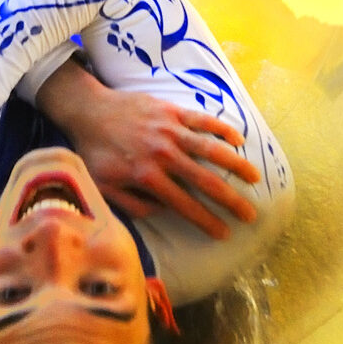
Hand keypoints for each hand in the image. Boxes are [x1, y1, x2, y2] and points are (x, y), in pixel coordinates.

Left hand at [39, 65, 260, 239]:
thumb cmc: (94, 152)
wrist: (87, 110)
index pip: (184, 205)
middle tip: (250, 214)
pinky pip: (203, 120)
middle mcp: (163, 153)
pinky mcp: (172, 110)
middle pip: (205, 180)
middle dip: (230, 200)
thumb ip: (132, 204)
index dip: (206, 221)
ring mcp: (170, 130)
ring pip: (211, 148)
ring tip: (255, 178)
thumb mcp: (103, 187)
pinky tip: (239, 140)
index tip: (224, 233)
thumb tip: (162, 212)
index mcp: (147, 175)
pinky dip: (222, 129)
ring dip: (236, 164)